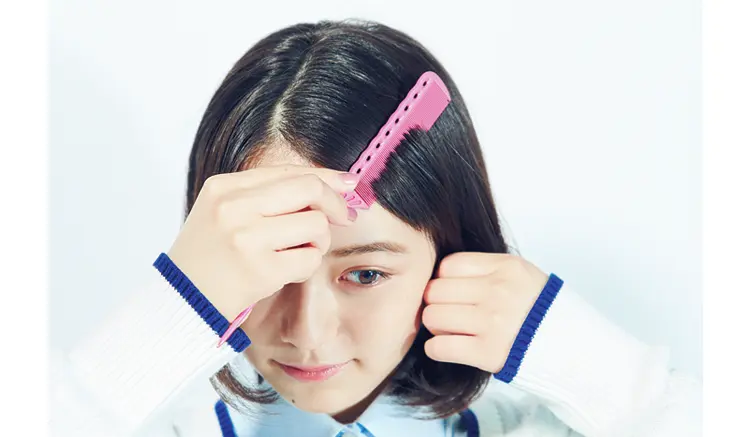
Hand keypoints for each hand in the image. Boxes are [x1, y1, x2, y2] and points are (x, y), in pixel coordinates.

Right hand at [168, 165, 358, 319]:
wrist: (181, 301)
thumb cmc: (210, 258)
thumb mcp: (223, 212)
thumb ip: (267, 194)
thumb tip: (333, 181)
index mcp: (223, 187)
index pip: (288, 171)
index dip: (326, 177)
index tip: (348, 185)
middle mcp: (233, 207)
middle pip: (309, 189)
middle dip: (335, 203)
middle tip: (344, 218)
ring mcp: (245, 238)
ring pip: (316, 225)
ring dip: (317, 242)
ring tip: (296, 253)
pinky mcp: (260, 270)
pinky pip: (310, 259)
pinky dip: (307, 266)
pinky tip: (286, 272)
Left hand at [422, 253, 549, 372]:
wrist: (574, 349)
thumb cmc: (541, 311)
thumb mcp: (521, 275)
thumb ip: (485, 270)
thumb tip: (438, 276)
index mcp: (506, 268)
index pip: (448, 265)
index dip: (443, 280)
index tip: (451, 292)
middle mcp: (499, 292)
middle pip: (435, 290)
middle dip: (435, 303)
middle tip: (448, 313)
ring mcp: (493, 323)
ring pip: (433, 316)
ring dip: (436, 326)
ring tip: (452, 330)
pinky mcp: (488, 354)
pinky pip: (439, 347)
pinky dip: (436, 349)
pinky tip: (448, 347)